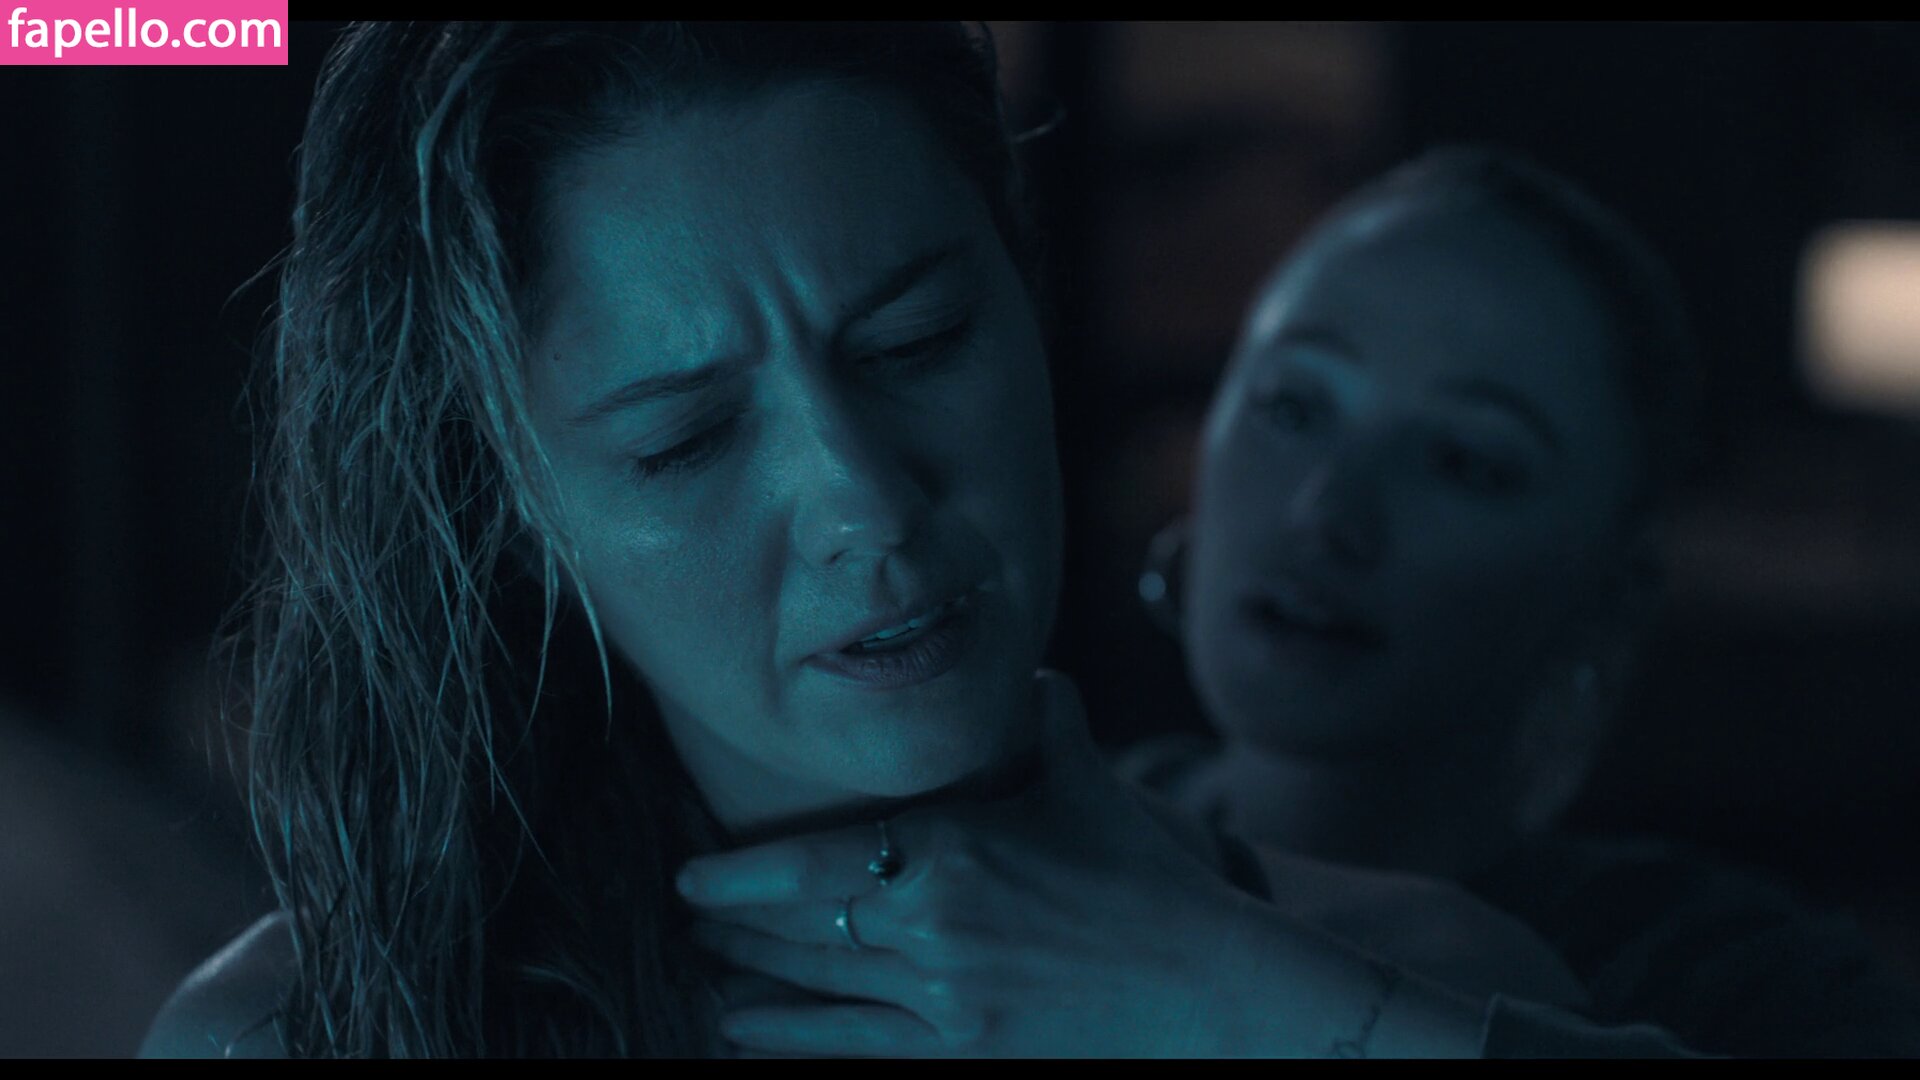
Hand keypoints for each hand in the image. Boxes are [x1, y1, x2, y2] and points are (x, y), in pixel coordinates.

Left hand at [676, 670, 1272, 1056]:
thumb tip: (1037, 671)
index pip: (810, 862)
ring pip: (812, 986)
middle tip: (685, 917)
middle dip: (730, 924)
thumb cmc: (1143, 883)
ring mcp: (939, 1000)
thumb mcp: (1087, 786)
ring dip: (745, 977)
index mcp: (950, 851)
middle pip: (797, 927)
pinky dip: (785, 1040)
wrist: (1206, 987)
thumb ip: (1049, 721)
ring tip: (701, 968)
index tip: (690, 873)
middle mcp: (929, 927)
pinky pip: (847, 1050)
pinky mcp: (957, 1055)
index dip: (737, 873)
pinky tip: (740, 1031)